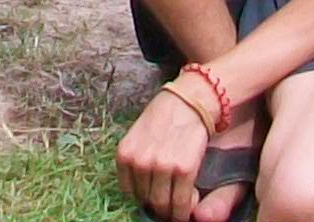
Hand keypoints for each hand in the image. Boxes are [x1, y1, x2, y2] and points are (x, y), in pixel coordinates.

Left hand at [115, 83, 213, 221]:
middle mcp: (140, 162)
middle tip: (168, 208)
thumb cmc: (163, 118)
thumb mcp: (137, 136)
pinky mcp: (184, 169)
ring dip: (172, 212)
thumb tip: (139, 192)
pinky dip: (185, 210)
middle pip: (146, 201)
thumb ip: (135, 161)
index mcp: (125, 155)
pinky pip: (181, 202)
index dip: (143, 199)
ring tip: (178, 209)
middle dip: (157, 208)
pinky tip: (189, 207)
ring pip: (163, 205)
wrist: (188, 102)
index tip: (153, 200)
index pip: (129, 193)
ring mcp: (161, 166)